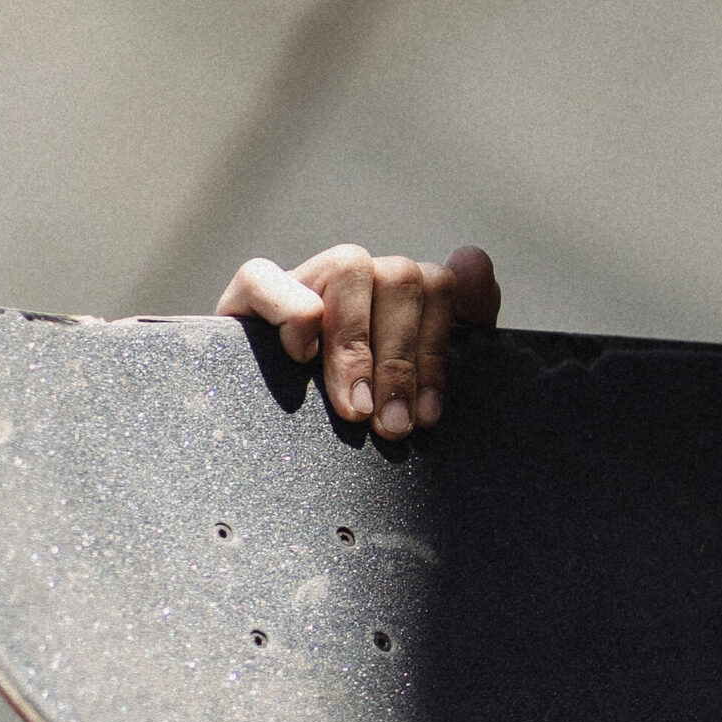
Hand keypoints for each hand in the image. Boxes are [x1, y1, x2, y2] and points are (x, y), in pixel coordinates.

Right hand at [216, 244, 500, 438]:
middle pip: (401, 277)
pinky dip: (291, 312)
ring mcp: (302, 282)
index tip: (426, 415)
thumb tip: (475, 259)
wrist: (271, 462)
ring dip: (357, 344)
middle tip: (391, 426)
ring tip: (354, 408)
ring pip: (350, 265)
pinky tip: (300, 358)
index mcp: (399, 299)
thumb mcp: (418, 384)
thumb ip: (462, 325)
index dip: (436, 351)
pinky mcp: (247, 296)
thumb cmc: (356, 419)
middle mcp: (355, 281)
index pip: (439, 284)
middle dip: (400, 361)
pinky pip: (264, 275)